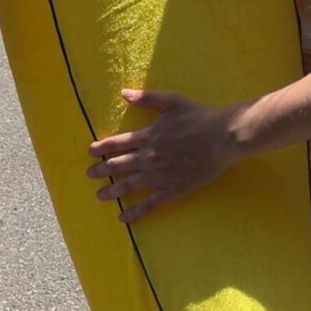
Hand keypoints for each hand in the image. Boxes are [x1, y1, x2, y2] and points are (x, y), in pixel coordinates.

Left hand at [87, 89, 237, 224]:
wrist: (222, 138)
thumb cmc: (199, 117)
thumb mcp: (172, 101)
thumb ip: (147, 98)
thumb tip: (124, 92)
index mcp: (148, 136)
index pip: (117, 143)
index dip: (101, 148)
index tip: (90, 152)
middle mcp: (149, 157)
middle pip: (118, 165)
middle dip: (101, 170)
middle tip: (89, 174)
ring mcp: (159, 175)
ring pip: (129, 185)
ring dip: (112, 191)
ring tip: (99, 195)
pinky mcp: (172, 189)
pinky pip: (149, 204)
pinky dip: (135, 211)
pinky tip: (123, 217)